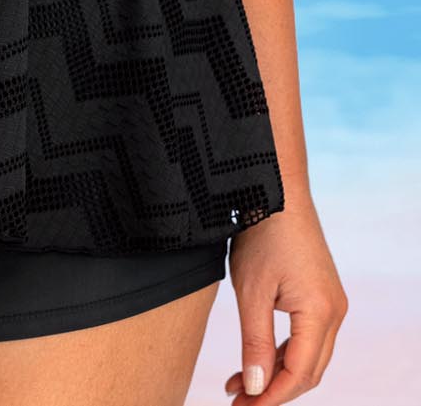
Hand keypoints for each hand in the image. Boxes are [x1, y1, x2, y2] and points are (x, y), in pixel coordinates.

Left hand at [222, 198, 347, 401]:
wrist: (276, 187)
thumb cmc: (262, 233)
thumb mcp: (251, 291)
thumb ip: (254, 342)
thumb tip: (254, 389)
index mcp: (321, 313)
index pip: (299, 374)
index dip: (270, 397)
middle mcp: (334, 312)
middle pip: (308, 371)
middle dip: (273, 392)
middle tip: (237, 403)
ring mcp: (330, 302)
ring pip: (307, 356)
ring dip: (275, 374)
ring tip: (236, 386)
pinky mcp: (320, 294)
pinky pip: (305, 337)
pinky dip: (280, 353)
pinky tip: (255, 360)